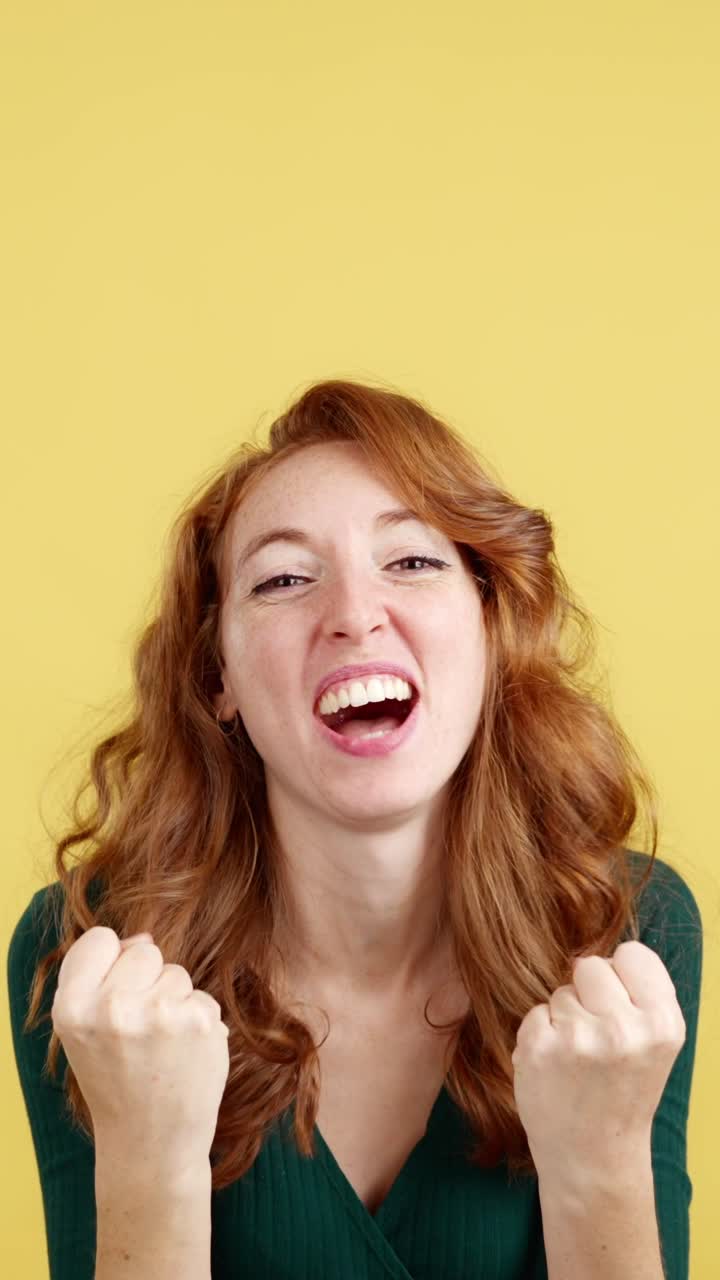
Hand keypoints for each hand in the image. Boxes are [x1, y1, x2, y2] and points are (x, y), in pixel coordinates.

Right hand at [51, 928, 229, 1176]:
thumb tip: (143, 935)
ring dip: (174, 1003)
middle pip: (144, 950)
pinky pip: (203, 998)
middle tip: (140, 1032)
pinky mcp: (199, 1023)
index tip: (112, 999)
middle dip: (146, 981)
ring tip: (161, 1048)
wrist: (149, 1144)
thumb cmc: (115, 1080)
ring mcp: (158, 1014)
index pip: (98, 940)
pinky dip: (199, 1023)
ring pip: (177, 973)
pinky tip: (185, 1056)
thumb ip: (102, 976)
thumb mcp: (85, 1029)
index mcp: (72, 1008)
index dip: (110, 964)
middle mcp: (111, 1008)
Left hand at [511, 940, 685, 1179]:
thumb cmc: (623, 1090)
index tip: (621, 1007)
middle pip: (590, 965)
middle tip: (597, 1037)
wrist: (593, 1157)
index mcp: (663, 1024)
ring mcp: (579, 1039)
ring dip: (564, 1018)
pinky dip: (540, 1035)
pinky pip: (535, 1012)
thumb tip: (601, 947)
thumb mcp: (653, 1042)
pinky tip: (555, 1068)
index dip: (621, 977)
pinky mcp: (538, 1048)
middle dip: (588, 993)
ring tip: (578, 1059)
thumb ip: (637, 994)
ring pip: (560, 991)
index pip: (633, 954)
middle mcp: (625, 1029)